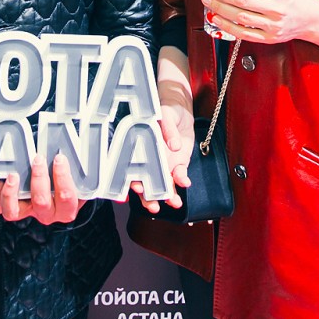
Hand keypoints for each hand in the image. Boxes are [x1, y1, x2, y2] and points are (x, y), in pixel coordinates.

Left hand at [0, 155, 82, 224]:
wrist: (59, 189)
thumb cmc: (66, 179)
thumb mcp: (77, 176)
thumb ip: (76, 166)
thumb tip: (71, 146)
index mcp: (67, 207)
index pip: (66, 197)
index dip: (62, 178)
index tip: (59, 158)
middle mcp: (47, 213)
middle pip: (41, 202)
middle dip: (39, 178)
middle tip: (38, 159)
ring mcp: (29, 212)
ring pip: (14, 212)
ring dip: (12, 193)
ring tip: (13, 175)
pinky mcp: (14, 209)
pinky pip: (0, 207)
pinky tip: (0, 179)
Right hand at [131, 98, 193, 213]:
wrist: (179, 110)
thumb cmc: (166, 111)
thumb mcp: (165, 116)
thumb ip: (167, 130)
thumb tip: (174, 146)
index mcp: (140, 150)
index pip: (133, 170)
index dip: (134, 180)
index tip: (138, 189)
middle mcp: (150, 161)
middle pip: (146, 184)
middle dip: (149, 197)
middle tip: (153, 207)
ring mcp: (164, 165)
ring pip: (163, 185)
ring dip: (168, 195)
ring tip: (174, 203)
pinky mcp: (178, 164)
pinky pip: (179, 177)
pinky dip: (182, 181)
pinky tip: (185, 184)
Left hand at [201, 0, 315, 43]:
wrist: (309, 19)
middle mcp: (275, 8)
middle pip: (242, 1)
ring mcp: (272, 25)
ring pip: (240, 17)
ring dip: (220, 9)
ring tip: (207, 0)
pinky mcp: (268, 38)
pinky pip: (244, 33)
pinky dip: (227, 26)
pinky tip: (216, 18)